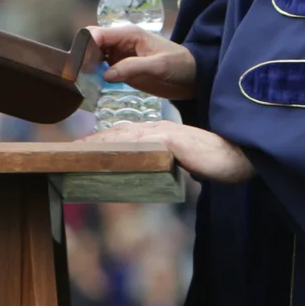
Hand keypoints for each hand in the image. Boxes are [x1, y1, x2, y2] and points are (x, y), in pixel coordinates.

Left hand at [80, 119, 253, 184]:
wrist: (239, 155)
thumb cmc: (216, 161)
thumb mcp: (184, 164)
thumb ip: (169, 165)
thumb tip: (160, 176)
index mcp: (161, 134)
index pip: (125, 137)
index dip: (102, 142)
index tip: (80, 151)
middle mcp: (158, 129)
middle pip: (117, 134)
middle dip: (92, 142)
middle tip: (66, 152)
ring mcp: (162, 133)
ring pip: (120, 138)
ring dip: (95, 145)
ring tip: (72, 153)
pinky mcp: (168, 140)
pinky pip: (134, 144)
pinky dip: (113, 148)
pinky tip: (97, 154)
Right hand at [86, 25, 198, 99]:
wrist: (191, 77)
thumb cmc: (178, 65)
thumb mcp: (157, 66)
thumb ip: (132, 68)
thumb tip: (106, 75)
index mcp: (128, 34)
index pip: (98, 34)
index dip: (85, 45)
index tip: (78, 63)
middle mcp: (120, 43)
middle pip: (91, 44)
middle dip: (82, 57)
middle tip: (77, 76)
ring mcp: (120, 56)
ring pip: (94, 57)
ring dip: (86, 68)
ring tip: (81, 83)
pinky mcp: (121, 69)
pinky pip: (102, 70)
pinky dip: (94, 76)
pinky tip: (90, 87)